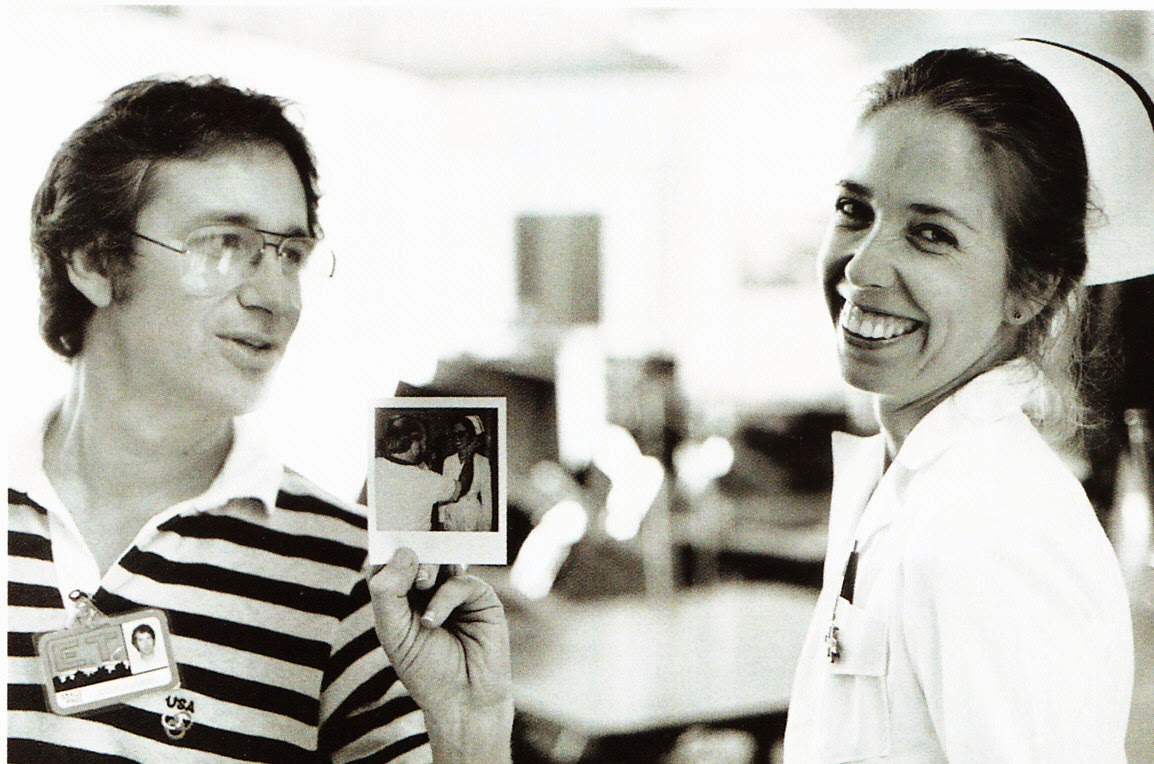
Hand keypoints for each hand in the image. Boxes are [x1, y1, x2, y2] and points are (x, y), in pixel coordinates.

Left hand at [369, 548, 512, 762]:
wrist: (463, 700)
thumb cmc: (425, 670)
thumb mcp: (393, 632)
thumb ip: (388, 592)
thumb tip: (405, 551)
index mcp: (401, 597)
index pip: (389, 563)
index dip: (385, 548)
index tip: (381, 532)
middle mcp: (427, 591)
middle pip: (415, 556)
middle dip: (410, 555)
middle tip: (408, 563)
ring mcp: (454, 592)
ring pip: (439, 561)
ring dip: (427, 568)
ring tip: (421, 584)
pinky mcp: (480, 597)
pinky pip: (460, 581)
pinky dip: (445, 596)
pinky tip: (434, 621)